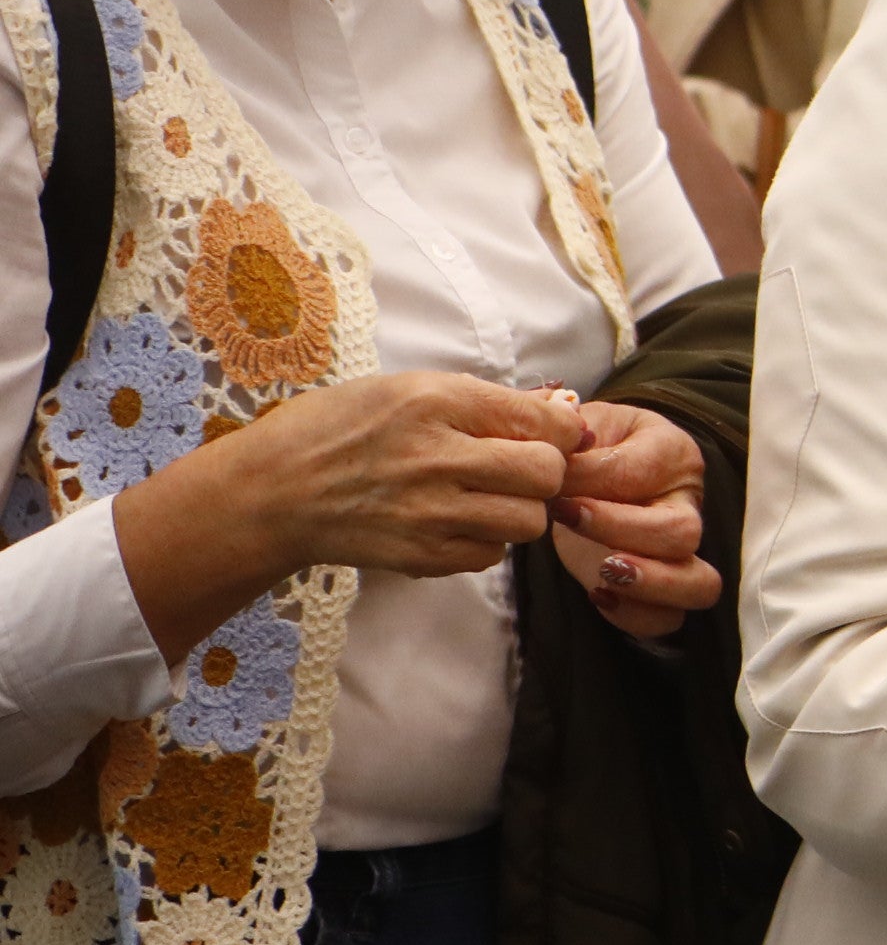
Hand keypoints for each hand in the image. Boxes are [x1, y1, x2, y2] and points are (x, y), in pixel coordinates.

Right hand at [112, 370, 576, 656]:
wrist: (268, 492)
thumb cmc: (333, 429)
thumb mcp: (403, 389)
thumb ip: (483, 401)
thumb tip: (560, 409)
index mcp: (436, 401)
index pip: (546, 421)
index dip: (561, 431)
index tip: (551, 435)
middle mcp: (438, 456)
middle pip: (547, 474)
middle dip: (544, 472)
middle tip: (516, 469)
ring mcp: (430, 512)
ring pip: (528, 521)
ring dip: (517, 510)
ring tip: (482, 497)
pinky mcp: (421, 555)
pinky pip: (491, 555)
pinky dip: (484, 542)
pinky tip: (452, 523)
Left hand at [543, 397, 721, 637]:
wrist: (590, 474)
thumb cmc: (590, 447)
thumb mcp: (579, 428)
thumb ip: (570, 436)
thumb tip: (561, 455)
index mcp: (673, 453)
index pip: (639, 472)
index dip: (590, 482)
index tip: (552, 486)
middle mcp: (688, 504)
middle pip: (684, 531)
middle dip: (622, 530)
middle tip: (571, 519)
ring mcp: (682, 552)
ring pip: (699, 584)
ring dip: (649, 583)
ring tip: (602, 572)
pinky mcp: (661, 587)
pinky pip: (668, 619)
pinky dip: (633, 616)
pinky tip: (597, 594)